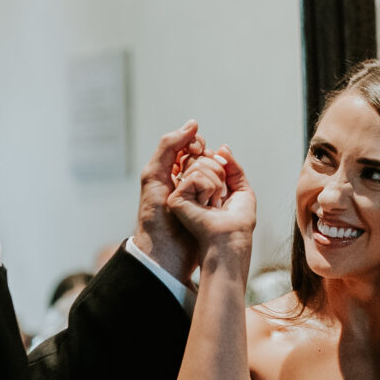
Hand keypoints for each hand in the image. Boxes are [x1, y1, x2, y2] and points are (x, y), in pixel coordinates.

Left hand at [134, 121, 207, 282]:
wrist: (167, 255)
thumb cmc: (155, 217)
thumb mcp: (154, 175)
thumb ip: (169, 146)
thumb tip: (193, 124)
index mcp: (169, 170)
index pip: (189, 144)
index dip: (195, 144)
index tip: (194, 152)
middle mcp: (186, 180)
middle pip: (206, 156)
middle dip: (205, 164)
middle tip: (197, 178)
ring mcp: (201, 194)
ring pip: (217, 171)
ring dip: (214, 179)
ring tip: (207, 196)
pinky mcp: (213, 207)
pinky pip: (225, 188)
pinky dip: (222, 190)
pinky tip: (216, 201)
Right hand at [166, 150, 255, 255]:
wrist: (231, 238)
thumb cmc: (238, 221)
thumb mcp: (241, 188)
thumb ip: (232, 167)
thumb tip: (222, 148)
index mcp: (203, 185)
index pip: (206, 157)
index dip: (219, 163)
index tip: (225, 183)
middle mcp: (189, 187)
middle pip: (202, 157)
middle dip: (219, 172)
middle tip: (220, 196)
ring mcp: (181, 192)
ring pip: (199, 164)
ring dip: (216, 183)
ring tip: (214, 203)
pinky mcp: (175, 198)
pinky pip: (195, 176)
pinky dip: (208, 188)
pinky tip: (206, 205)